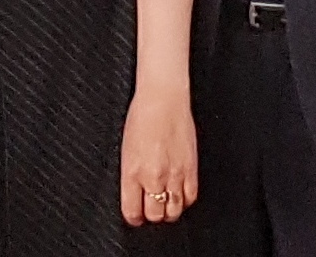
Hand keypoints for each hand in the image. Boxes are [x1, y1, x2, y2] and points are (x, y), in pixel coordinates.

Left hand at [119, 85, 197, 225]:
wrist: (163, 99)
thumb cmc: (141, 117)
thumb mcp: (125, 150)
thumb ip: (130, 176)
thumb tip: (135, 194)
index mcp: (132, 173)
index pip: (132, 211)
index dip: (134, 217)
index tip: (135, 214)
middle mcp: (153, 177)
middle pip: (154, 215)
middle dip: (151, 215)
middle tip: (150, 209)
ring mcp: (174, 173)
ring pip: (174, 210)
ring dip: (169, 211)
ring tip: (166, 204)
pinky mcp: (191, 167)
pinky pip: (190, 196)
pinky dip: (185, 201)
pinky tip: (180, 195)